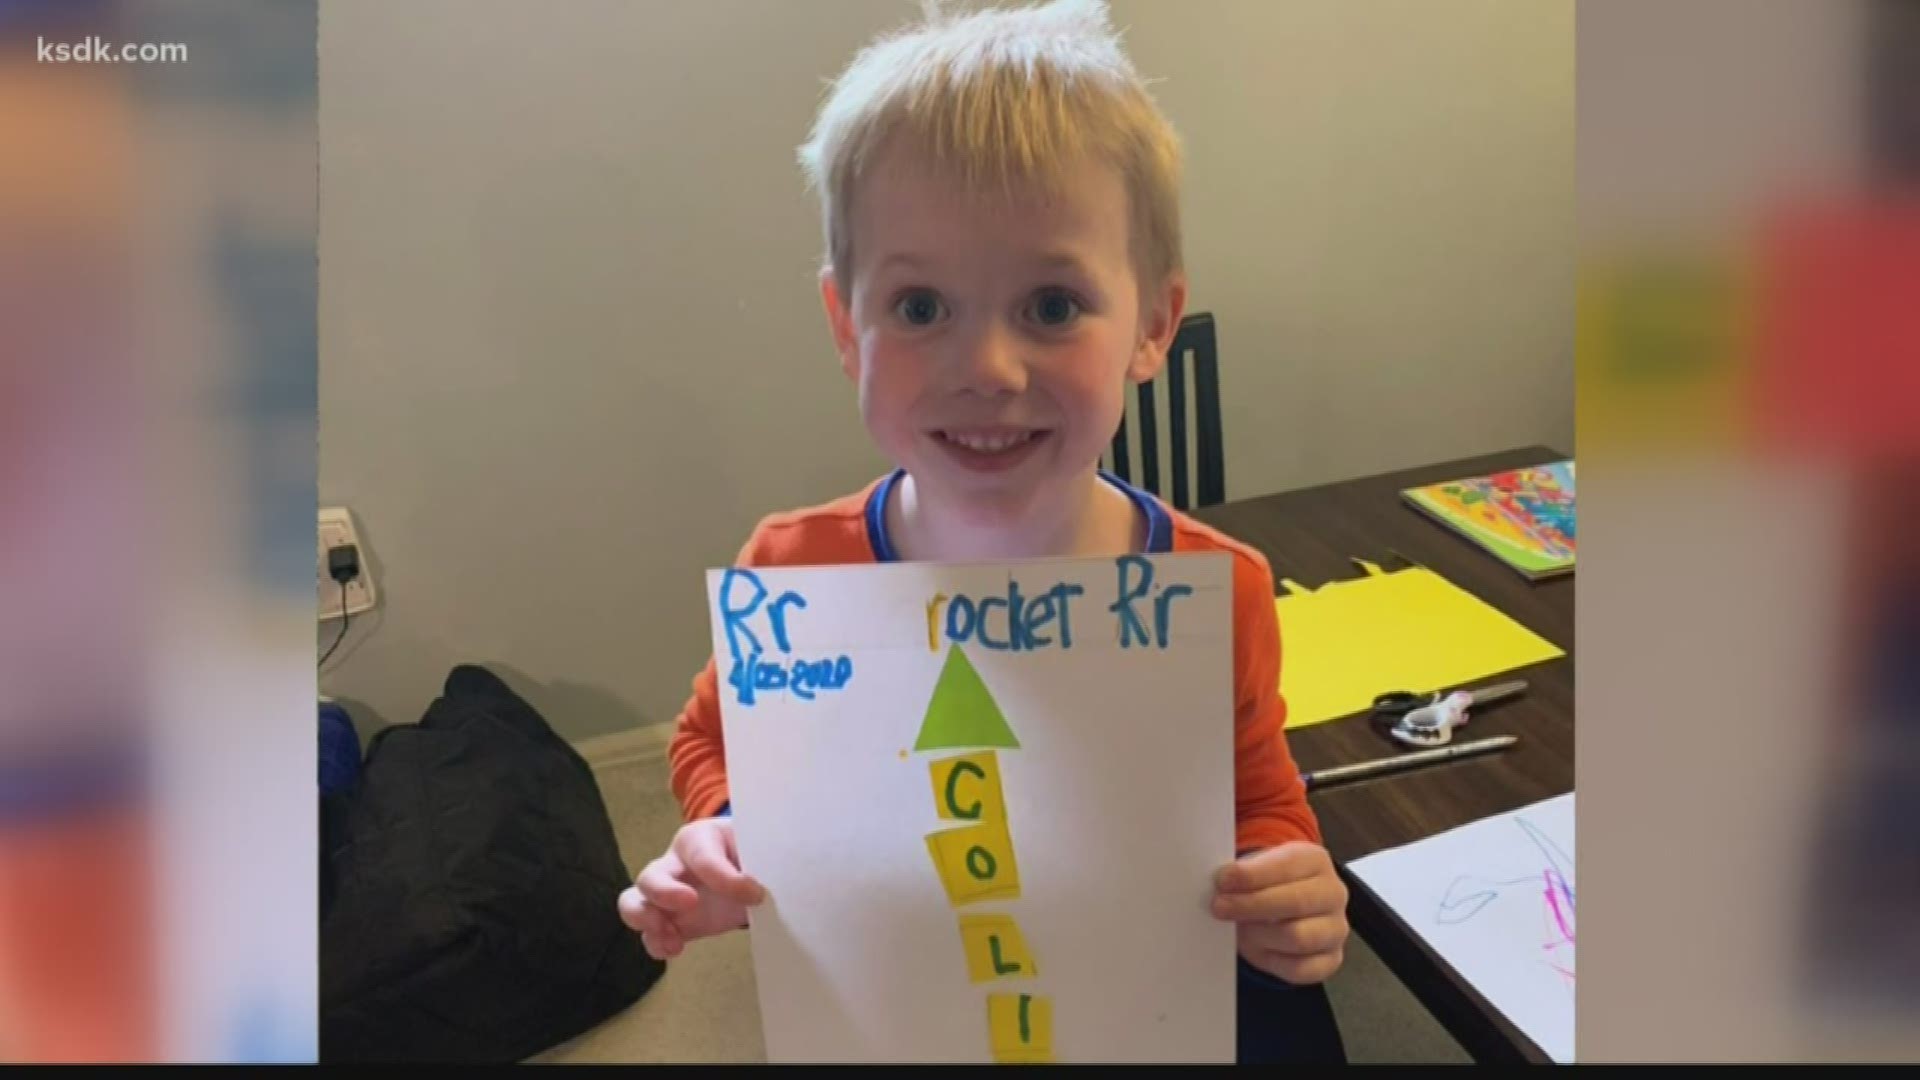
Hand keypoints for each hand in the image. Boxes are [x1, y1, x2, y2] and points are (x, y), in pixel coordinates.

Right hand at [618, 816, 765, 960]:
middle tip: (691, 903)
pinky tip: (675, 949)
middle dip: (665, 892)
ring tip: (671, 936)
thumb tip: (764, 883)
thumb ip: (761, 859)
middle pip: (650, 876)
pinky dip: (656, 943)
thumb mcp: (758, 847)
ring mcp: (666, 894)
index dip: (725, 878)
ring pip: (633, 902)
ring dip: (646, 920)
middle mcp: (674, 864)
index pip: (701, 856)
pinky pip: (648, 934)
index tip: (755, 893)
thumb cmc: (750, 850)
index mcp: (698, 838)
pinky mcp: (670, 920)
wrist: (748, 867)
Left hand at [1211, 841, 1349, 984]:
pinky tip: (1255, 948)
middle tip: (1220, 907)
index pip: (1288, 865)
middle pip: (1295, 902)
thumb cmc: (1268, 883)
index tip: (1223, 880)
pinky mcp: (1331, 960)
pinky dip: (1272, 961)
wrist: (1289, 905)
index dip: (1252, 874)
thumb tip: (1219, 883)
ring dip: (1260, 935)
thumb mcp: (1258, 866)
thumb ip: (1242, 872)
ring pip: (1298, 938)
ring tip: (1238, 930)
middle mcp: (1333, 894)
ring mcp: (1335, 929)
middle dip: (1252, 905)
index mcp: (1316, 861)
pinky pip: (1300, 968)